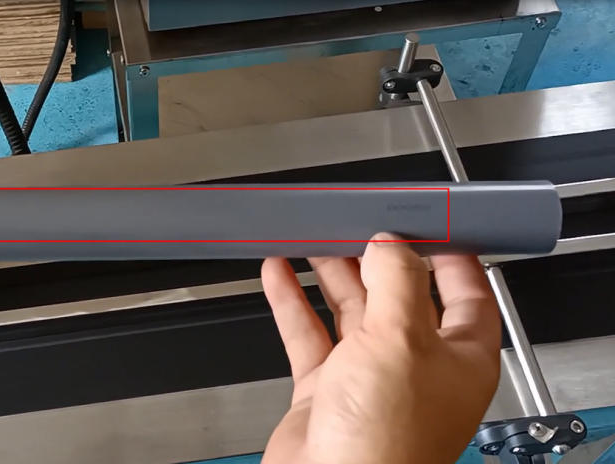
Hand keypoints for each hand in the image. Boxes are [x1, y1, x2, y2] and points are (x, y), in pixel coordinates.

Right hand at [261, 233, 501, 463]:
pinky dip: (292, 302)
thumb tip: (390, 245)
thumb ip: (396, 282)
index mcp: (459, 357)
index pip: (466, 292)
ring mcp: (368, 377)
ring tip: (312, 238)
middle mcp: (416, 366)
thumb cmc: (385, 439)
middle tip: (353, 222)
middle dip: (374, 257)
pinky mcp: (325, 390)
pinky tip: (278, 273)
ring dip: (330, 275)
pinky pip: (309, 335)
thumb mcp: (401, 339)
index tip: (426, 221)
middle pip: (398, 296)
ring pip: (350, 312)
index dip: (448, 254)